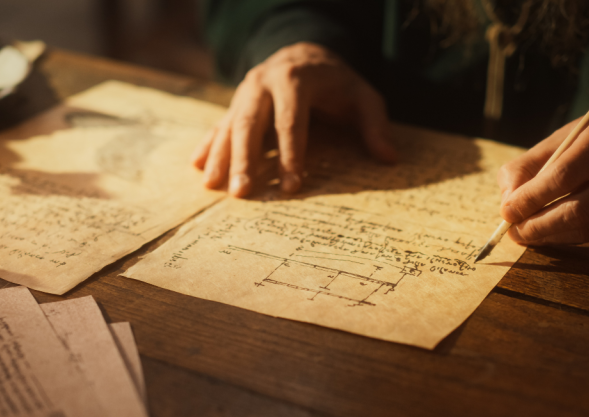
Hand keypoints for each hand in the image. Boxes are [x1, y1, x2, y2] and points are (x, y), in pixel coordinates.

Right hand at [190, 42, 397, 197]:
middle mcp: (263, 82)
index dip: (291, 156)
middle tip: (242, 192)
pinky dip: (208, 146)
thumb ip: (375, 124)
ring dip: (221, 157)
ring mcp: (245, 92)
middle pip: (250, 123)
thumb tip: (388, 158)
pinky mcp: (235, 102)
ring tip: (214, 187)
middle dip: (245, 159)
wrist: (304, 52)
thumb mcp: (363, 96)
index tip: (291, 186)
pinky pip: (219, 124)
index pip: (290, 122)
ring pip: (229, 125)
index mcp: (295, 79)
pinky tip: (199, 168)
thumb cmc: (337, 82)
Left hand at [498, 108, 588, 244]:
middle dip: (539, 225)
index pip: (564, 174)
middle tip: (515, 231)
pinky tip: (551, 233)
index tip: (507, 212)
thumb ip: (528, 166)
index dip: (532, 197)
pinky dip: (569, 237)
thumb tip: (508, 203)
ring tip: (528, 234)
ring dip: (551, 235)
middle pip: (580, 208)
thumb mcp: (561, 138)